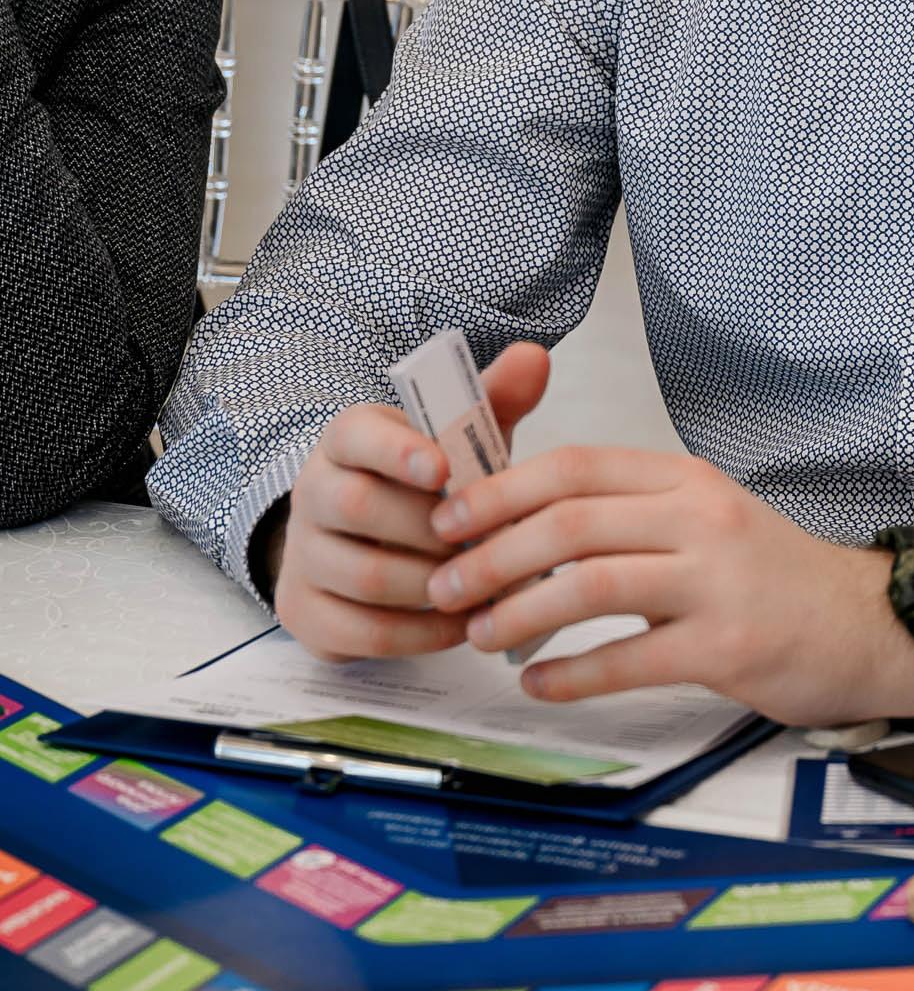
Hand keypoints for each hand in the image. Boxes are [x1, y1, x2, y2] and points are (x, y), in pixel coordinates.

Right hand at [269, 341, 552, 659]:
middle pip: (360, 507)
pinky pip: (363, 632)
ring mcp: (303, 556)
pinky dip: (422, 634)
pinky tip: (463, 624)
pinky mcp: (306, 613)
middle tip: (488, 542)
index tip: (442, 469)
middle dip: (433, 530)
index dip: (397, 450)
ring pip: (365, 575)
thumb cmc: (423, 488)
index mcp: (348, 440)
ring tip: (485, 585)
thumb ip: (494, 400)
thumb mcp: (458, 441)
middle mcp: (313, 492)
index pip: (357, 434)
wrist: (366, 546)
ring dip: (436, 585)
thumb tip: (533, 357)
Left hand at [425, 445, 913, 726]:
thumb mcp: (706, 517)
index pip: (574, 465)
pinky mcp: (728, 647)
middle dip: (491, 555)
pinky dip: (569, 673)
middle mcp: (699, 518)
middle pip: (570, 521)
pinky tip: (538, 683)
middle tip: (446, 585)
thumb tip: (524, 525)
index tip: (449, 519)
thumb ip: (629, 513)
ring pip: (591, 583)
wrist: (868, 626)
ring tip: (482, 635)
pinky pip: (628, 658)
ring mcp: (716, 581)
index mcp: (684, 479)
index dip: (500, 491)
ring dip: (520, 610)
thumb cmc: (774, 577)